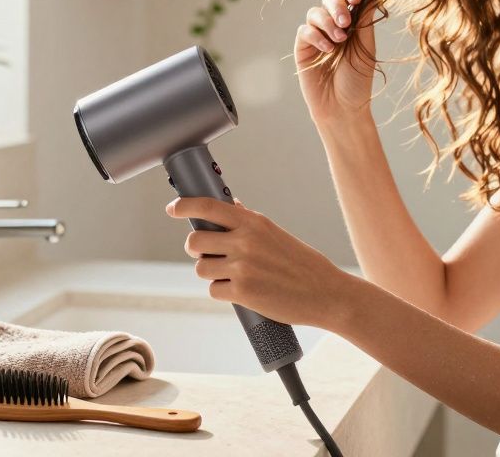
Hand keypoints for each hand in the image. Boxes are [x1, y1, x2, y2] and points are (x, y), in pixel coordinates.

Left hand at [166, 196, 354, 329]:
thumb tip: (232, 205)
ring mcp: (242, 267)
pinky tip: (239, 292)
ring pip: (201, 269)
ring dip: (210, 274)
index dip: (185, 205)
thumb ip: (250, 221)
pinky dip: (222, 292)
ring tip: (231, 276)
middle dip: (197, 250)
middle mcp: (245, 241)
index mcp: (253, 223)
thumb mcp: (276, 233)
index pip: (208, 206)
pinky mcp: (242, 292)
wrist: (326, 293)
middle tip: (209, 255)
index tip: (173, 208)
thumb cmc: (303, 263)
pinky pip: (213, 290)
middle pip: (194, 241)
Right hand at [294, 0, 375, 125]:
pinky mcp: (303, 48)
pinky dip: (316, 36)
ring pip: (315, 13)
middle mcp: (333, 26)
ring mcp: (317, 36)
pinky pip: (304, 31)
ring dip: (327, 22)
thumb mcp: (366, 47)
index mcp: (352, 23)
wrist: (343, 108)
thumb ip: (365, 20)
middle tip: (346, 22)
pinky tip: (328, 50)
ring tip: (339, 40)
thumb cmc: (358, 80)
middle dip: (337, 6)